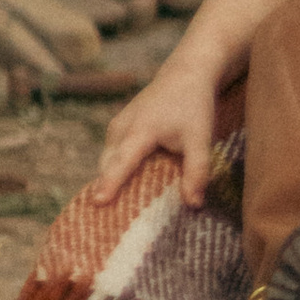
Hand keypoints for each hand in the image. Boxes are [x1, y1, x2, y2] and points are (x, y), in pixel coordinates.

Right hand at [95, 51, 219, 205]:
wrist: (186, 74)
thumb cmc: (193, 106)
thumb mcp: (201, 137)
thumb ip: (197, 170)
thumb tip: (194, 205)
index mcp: (141, 130)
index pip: (122, 161)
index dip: (110, 182)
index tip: (97, 202)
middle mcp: (121, 128)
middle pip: (107, 166)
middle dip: (104, 191)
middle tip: (104, 225)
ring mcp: (116, 127)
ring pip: (106, 161)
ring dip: (108, 182)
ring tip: (110, 214)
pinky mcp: (116, 128)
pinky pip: (110, 155)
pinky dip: (113, 171)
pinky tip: (122, 190)